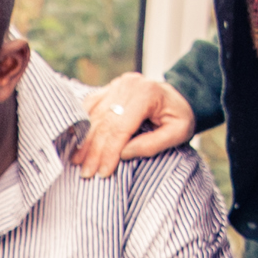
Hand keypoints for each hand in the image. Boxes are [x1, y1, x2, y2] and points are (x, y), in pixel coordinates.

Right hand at [67, 71, 196, 179]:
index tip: (102, 172)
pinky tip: (76, 140)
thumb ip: (153, 144)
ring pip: (94, 115)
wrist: (181, 96)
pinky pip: (90, 105)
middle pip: (104, 122)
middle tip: (86, 172)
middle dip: (94, 150)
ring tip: (77, 161)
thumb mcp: (179, 132)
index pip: (121, 127)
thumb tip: (123, 154)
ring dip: (85, 140)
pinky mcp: (110, 88)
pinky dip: (83, 124)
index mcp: (146, 94)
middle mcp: (128, 85)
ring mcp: (117, 85)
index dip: (109, 152)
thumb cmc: (181, 116)